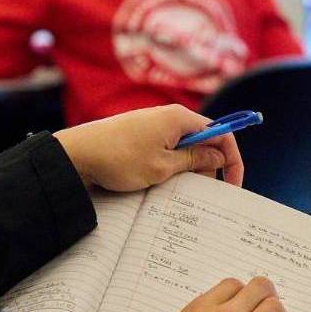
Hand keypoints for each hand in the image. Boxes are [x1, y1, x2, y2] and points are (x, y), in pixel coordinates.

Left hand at [52, 105, 244, 189]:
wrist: (77, 155)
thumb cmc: (120, 158)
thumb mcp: (163, 167)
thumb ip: (194, 160)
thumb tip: (218, 156)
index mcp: (180, 119)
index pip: (222, 133)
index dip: (232, 160)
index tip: (232, 185)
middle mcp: (170, 117)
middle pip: (205, 141)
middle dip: (209, 168)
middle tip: (203, 194)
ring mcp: (154, 125)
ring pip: (186, 148)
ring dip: (189, 169)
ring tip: (180, 191)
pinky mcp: (142, 135)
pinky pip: (168, 149)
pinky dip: (172, 166)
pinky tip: (164, 184)